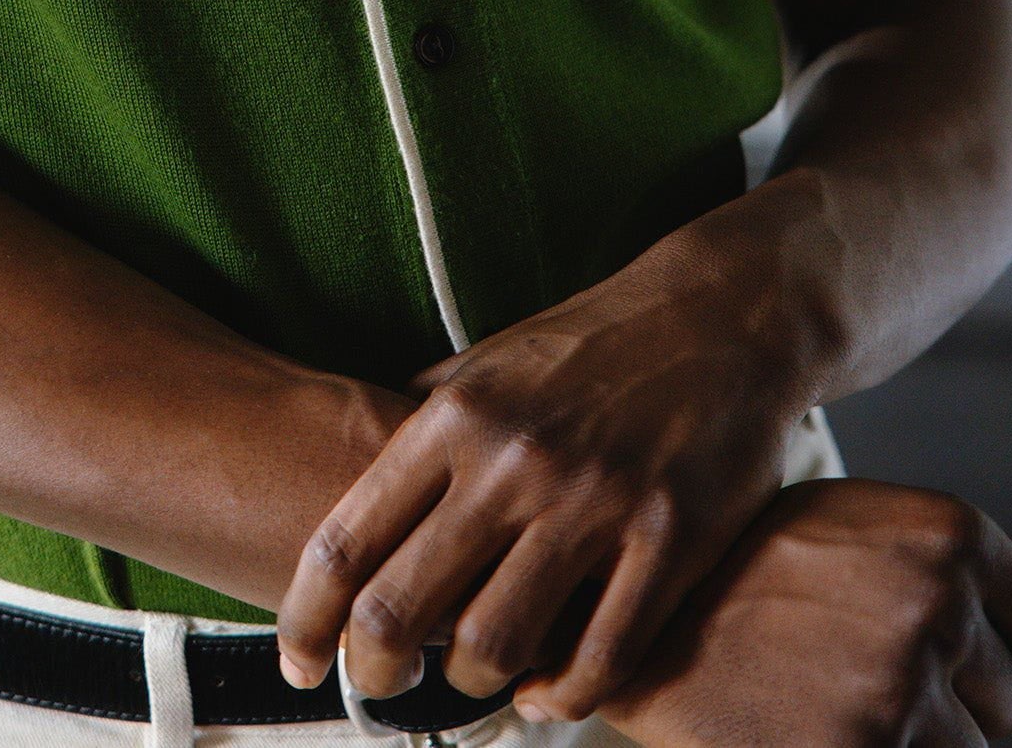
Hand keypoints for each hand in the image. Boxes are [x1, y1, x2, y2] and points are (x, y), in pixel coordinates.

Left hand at [276, 233, 812, 713]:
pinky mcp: (669, 541)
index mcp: (455, 417)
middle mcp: (512, 462)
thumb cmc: (592, 345)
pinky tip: (545, 692)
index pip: (346, 537)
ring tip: (471, 680)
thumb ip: (425, 420)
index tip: (295, 659)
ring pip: (495, 645)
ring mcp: (593, 503)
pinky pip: (601, 657)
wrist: (716, 315)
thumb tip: (358, 469)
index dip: (306, 616)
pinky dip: (562, 697)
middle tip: (378, 687)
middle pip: (404, 608)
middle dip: (373, 670)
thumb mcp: (489, 361)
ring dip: (471, 685)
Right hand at [571, 479, 1011, 746]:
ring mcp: (905, 686)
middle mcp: (939, 604)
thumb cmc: (755, 568)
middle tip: (856, 660)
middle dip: (953, 696)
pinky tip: (820, 723)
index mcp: (948, 535)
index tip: (988, 660)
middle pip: (1009, 700)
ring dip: (919, 736)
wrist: (642, 617)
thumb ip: (966, 564)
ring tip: (833, 693)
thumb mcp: (860, 526)